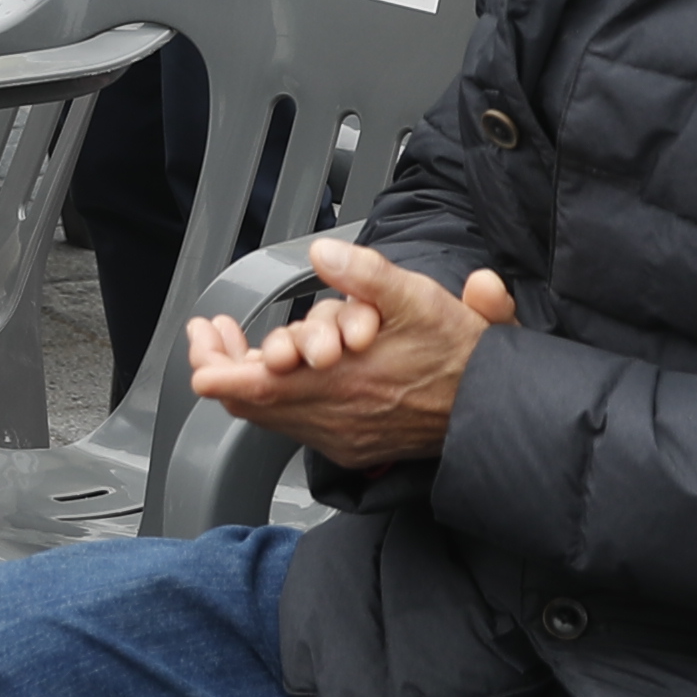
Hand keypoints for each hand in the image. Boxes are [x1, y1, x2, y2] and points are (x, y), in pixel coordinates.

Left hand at [180, 235, 519, 469]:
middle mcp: (334, 417)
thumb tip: (323, 251)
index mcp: (341, 384)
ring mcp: (341, 435)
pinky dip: (277, 399)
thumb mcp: (419, 299)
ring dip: (248, 380)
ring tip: (234, 344)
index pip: (256, 387)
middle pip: (252, 401)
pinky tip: (278, 371)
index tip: (199, 346)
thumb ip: (367, 274)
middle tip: (210, 334)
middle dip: (223, 364)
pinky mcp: (353, 444)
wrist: (497, 410)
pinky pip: (296, 425)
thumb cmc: (460, 354)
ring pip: (271, 414)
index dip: (218, 368)